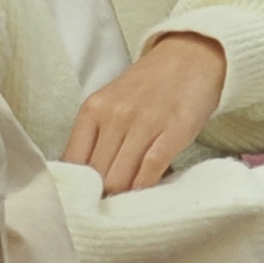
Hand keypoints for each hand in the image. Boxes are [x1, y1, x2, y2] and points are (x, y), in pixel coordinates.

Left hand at [63, 30, 226, 197]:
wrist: (190, 57)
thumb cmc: (149, 86)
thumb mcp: (111, 103)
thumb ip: (96, 136)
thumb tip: (83, 181)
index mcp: (93, 109)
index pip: (72, 161)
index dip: (77, 187)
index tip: (84, 199)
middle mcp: (115, 115)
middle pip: (97, 174)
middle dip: (101, 194)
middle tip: (109, 205)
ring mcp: (145, 122)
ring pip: (120, 177)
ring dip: (123, 196)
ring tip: (127, 202)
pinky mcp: (174, 130)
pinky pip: (150, 169)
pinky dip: (145, 187)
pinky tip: (146, 193)